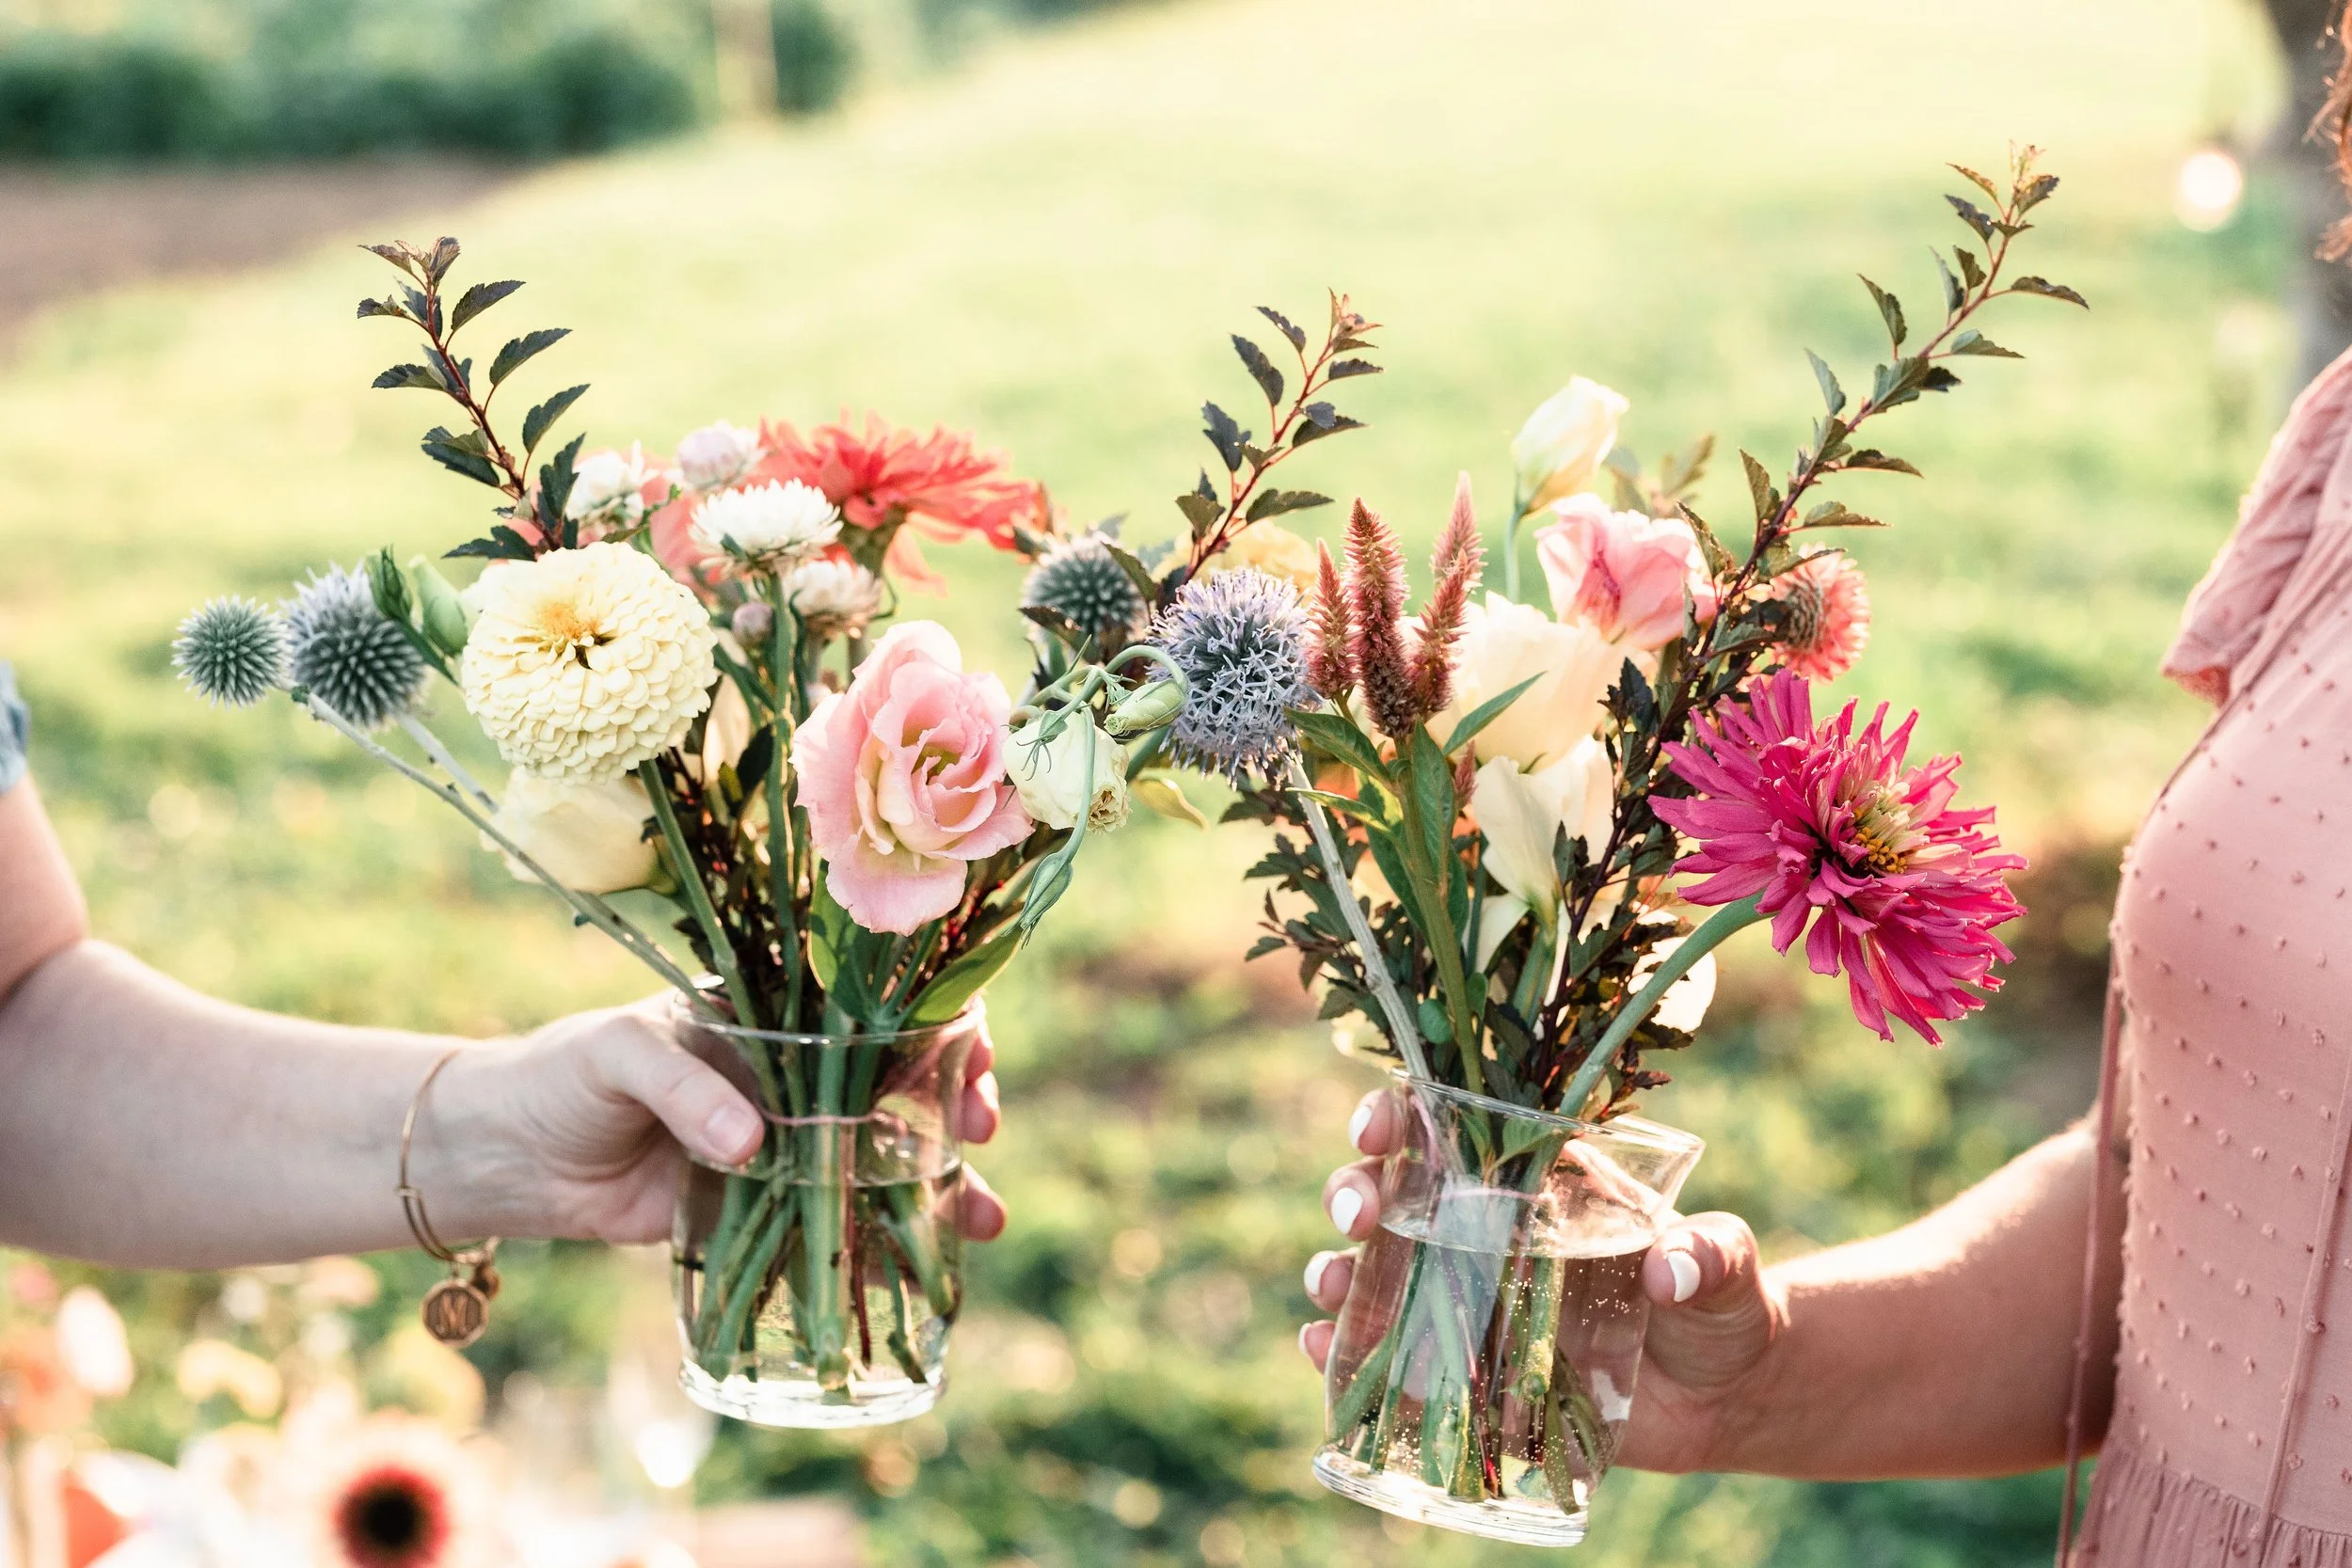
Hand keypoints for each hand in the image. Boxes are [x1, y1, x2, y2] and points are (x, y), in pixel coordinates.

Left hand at [449, 997, 1008, 1246]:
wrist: (503, 1155)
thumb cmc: (562, 1075)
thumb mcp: (619, 1055)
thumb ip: (684, 1086)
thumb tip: (751, 1143)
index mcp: (775, 1012)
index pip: (881, 1002)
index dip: (940, 1025)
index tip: (965, 1059)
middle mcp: (796, 1074)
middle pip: (904, 1082)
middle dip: (958, 1107)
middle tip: (977, 1135)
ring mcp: (787, 1145)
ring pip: (884, 1160)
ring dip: (942, 1188)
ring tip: (982, 1220)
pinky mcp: (763, 1210)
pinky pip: (834, 1227)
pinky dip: (879, 1252)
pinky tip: (921, 1272)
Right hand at [1296, 1088, 1782, 1473]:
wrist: (1722, 1398)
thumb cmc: (1723, 1307)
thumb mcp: (1728, 1270)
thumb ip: (1714, 1255)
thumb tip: (1671, 1267)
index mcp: (1537, 1178)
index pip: (1452, 1123)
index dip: (1401, 1113)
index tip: (1378, 1127)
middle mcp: (1486, 1228)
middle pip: (1393, 1188)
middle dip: (1353, 1188)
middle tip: (1354, 1215)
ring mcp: (1469, 1299)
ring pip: (1376, 1266)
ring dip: (1337, 1266)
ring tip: (1331, 1286)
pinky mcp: (1465, 1369)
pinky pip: (1387, 1351)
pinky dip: (1341, 1345)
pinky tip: (1319, 1346)